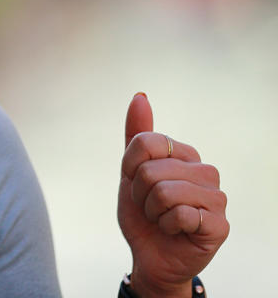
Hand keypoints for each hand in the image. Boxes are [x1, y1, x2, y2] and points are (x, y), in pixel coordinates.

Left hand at [118, 93, 228, 297]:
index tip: (136, 183)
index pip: (144, 143)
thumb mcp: (131, 172)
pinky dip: (166, 226)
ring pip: (165, 192)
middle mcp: (206, 171)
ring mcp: (217, 198)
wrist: (149, 254)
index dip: (129, 168)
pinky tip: (175, 231)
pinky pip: (180, 214)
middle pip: (150, 170)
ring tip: (162, 218)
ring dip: (152, 211)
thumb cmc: (142, 213)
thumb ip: (136, 136)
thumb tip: (140, 95)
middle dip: (139, 194)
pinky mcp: (219, 225)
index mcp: (185, 154)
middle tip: (150, 207)